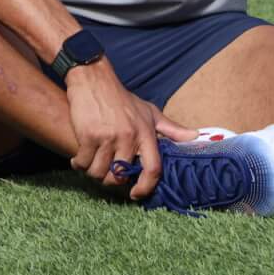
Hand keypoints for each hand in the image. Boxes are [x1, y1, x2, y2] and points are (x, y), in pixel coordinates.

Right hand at [64, 61, 196, 200]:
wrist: (94, 80)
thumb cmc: (122, 99)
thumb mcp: (149, 112)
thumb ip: (171, 129)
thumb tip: (195, 137)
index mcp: (146, 133)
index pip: (153, 168)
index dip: (146, 187)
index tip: (136, 194)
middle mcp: (128, 136)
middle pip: (119, 176)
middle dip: (111, 180)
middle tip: (106, 173)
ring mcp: (108, 137)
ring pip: (99, 172)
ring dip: (93, 172)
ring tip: (92, 164)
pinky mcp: (88, 135)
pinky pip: (83, 163)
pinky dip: (79, 164)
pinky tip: (79, 159)